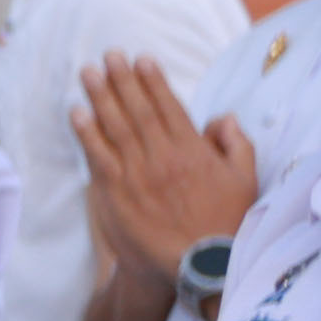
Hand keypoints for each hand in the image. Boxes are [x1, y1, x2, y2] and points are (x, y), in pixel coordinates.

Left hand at [80, 51, 258, 282]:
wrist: (199, 265)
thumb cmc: (226, 222)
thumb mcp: (245, 179)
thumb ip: (235, 143)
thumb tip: (222, 117)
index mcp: (194, 151)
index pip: (169, 107)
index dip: (153, 81)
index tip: (141, 60)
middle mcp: (164, 157)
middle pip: (139, 110)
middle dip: (122, 80)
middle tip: (108, 56)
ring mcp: (138, 174)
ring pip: (116, 127)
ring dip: (100, 97)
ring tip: (89, 73)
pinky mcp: (116, 193)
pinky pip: (98, 156)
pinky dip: (86, 133)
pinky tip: (76, 112)